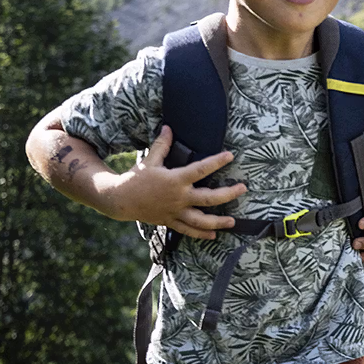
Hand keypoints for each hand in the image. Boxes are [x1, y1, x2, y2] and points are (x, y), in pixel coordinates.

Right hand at [112, 126, 246, 236]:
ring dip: (218, 222)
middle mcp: (178, 197)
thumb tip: (168, 127)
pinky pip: (188, 230)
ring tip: (232, 221)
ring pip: (200, 220)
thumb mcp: (149, 160)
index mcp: (175, 180)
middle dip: (228, 194)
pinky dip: (200, 234)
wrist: (121, 200)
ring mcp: (175, 212)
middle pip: (208, 198)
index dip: (216, 162)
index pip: (200, 169)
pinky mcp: (170, 221)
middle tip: (242, 188)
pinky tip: (213, 235)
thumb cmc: (136, 178)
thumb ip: (161, 144)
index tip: (230, 155)